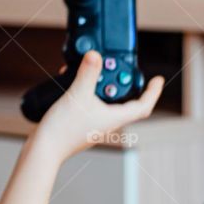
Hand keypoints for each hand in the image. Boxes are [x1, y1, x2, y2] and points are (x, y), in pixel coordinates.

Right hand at [36, 51, 163, 162]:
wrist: (45, 148)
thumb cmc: (63, 130)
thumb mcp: (77, 95)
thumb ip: (87, 73)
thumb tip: (95, 55)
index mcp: (114, 117)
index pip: (143, 106)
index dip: (153, 93)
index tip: (158, 80)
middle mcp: (108, 122)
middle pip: (125, 101)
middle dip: (122, 82)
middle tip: (118, 67)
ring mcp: (95, 123)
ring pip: (107, 101)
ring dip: (102, 84)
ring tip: (93, 70)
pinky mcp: (82, 122)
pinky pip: (92, 103)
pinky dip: (88, 91)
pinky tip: (74, 82)